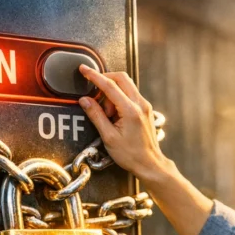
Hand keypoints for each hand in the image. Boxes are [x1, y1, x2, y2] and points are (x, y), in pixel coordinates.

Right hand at [78, 66, 167, 180]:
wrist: (150, 164)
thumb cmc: (131, 155)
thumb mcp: (108, 137)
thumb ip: (96, 115)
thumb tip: (85, 100)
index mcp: (130, 110)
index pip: (109, 85)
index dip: (94, 76)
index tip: (84, 70)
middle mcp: (140, 104)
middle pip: (121, 78)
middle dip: (105, 80)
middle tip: (94, 93)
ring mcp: (145, 106)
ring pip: (126, 85)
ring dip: (112, 92)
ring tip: (107, 114)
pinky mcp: (145, 109)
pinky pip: (130, 95)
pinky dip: (119, 98)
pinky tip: (114, 115)